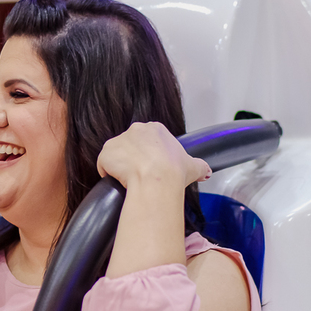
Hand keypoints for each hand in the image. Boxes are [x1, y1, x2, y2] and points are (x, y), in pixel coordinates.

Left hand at [96, 122, 210, 189]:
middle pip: (131, 146)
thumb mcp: (193, 167)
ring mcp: (119, 140)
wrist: (156, 180)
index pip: (148, 141)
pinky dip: (108, 174)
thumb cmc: (173, 172)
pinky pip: (103, 165)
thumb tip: (207, 171)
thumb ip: (200, 166)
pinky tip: (120, 181)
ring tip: (132, 180)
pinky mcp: (105, 152)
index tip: (153, 168)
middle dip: (134, 160)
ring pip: (117, 156)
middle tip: (143, 175)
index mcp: (155, 129)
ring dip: (121, 167)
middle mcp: (135, 129)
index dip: (149, 157)